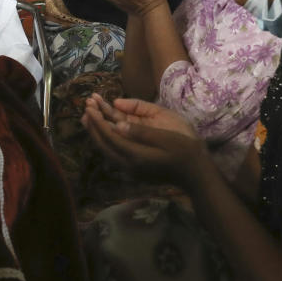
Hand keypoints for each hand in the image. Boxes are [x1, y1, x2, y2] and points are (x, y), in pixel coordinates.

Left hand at [81, 94, 207, 186]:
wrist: (196, 174)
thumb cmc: (185, 151)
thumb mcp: (166, 137)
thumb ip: (141, 132)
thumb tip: (117, 124)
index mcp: (135, 155)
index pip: (109, 136)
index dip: (98, 120)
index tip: (90, 106)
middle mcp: (128, 165)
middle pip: (102, 144)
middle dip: (92, 125)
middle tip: (85, 108)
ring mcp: (129, 169)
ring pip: (105, 150)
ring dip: (96, 133)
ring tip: (88, 118)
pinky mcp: (133, 170)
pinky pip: (112, 153)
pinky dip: (105, 141)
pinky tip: (103, 132)